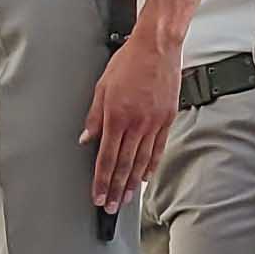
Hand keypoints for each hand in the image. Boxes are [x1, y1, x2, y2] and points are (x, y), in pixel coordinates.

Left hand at [79, 32, 179, 215]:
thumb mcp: (102, 87)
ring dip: (133, 182)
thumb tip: (86, 139)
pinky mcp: (168, 118)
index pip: (106, 158)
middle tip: (111, 206)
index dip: (101, 181)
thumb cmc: (129, 61)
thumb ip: (94, 116)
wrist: (158, 46)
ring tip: (127, 197)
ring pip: (142, 161)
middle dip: (116, 189)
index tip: (98, 196)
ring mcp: (154, 122)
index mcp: (116, 116)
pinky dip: (151, 165)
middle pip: (124, 165)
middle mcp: (136, 123)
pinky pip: (159, 148)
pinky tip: (146, 176)